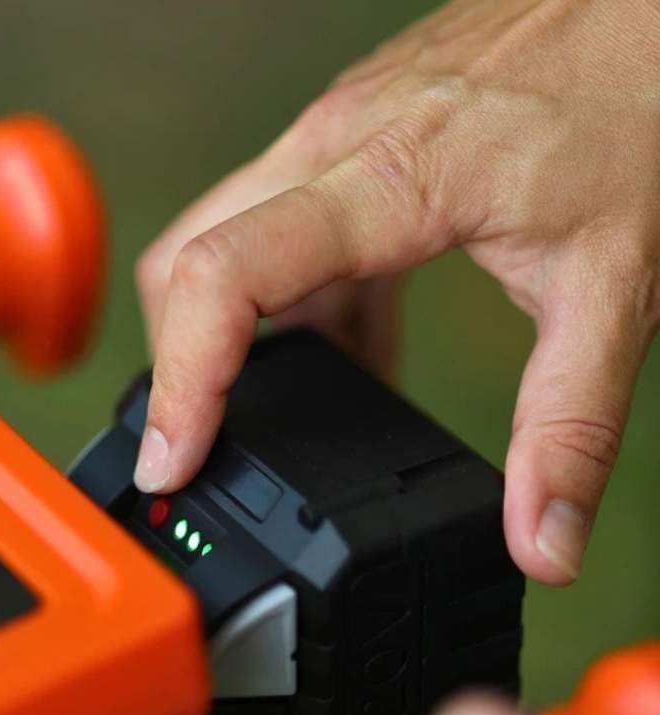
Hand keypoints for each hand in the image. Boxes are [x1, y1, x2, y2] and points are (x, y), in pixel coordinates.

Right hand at [134, 0, 659, 584]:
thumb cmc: (643, 104)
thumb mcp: (615, 287)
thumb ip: (569, 430)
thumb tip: (540, 542)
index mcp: (388, 179)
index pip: (224, 276)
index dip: (178, 379)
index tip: (170, 459)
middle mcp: (334, 145)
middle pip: (183, 260)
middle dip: (175, 362)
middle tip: (203, 446)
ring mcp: (334, 135)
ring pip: (215, 240)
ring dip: (227, 333)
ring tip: (282, 411)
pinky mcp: (348, 140)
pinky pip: (273, 226)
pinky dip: (284, 303)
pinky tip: (346, 344)